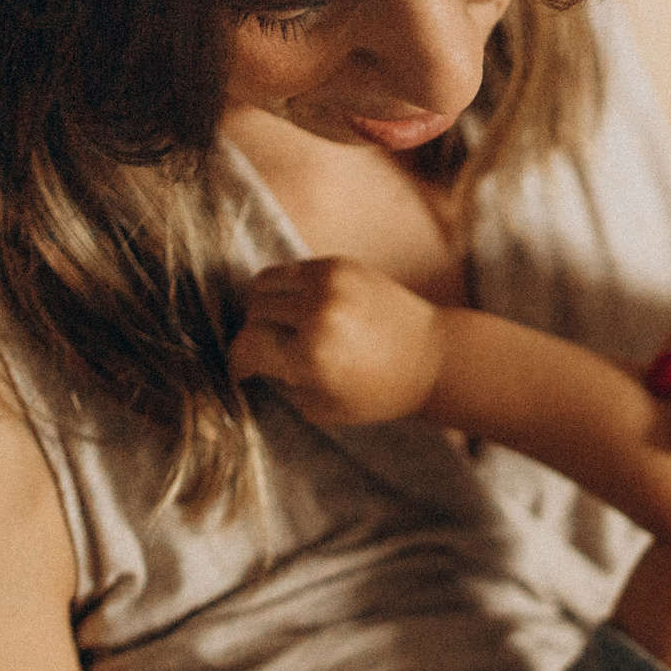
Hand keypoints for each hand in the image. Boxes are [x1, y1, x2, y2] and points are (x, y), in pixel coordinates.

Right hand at [230, 257, 439, 428]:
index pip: (247, 346)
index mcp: (311, 355)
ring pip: (263, 284)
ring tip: (282, 327)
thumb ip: (279, 383)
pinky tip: (303, 309)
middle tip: (270, 349)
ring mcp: (329, 282)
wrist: (431, 357)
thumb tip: (247, 363)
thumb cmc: (377, 392)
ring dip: (265, 307)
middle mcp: (317, 313)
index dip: (239, 361)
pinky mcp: (339, 264)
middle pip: (252, 313)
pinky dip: (287, 289)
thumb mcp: (321, 406)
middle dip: (255, 334)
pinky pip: (290, 270)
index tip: (243, 369)